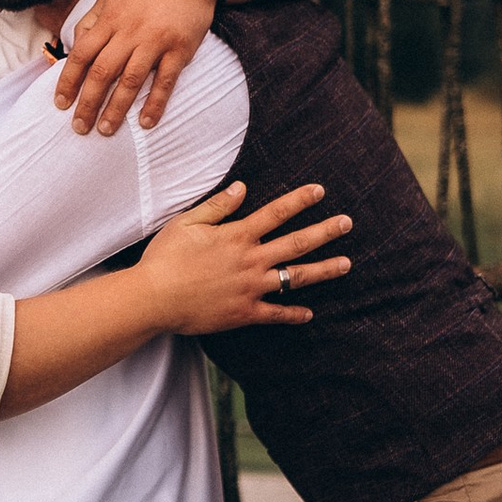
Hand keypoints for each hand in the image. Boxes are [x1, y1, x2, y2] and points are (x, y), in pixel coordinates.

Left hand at [50, 0, 215, 136]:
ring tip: (106, 130)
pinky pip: (165, 81)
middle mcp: (130, 32)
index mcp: (110, 20)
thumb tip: (73, 47)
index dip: (68, 81)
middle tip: (79, 127)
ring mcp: (155, 41)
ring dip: (116, 109)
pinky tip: (146, 122)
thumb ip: (91, 22)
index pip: (81, 55)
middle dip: (88, 103)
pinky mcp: (180, 49)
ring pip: (131, 80)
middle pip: (103, 72)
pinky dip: (155, 103)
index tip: (61, 103)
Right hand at [132, 181, 350, 337]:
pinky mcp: (245, 313)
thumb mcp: (186, 223)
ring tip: (346, 264)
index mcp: (237, 236)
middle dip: (325, 231)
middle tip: (347, 223)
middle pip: (296, 243)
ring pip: (295, 277)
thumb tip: (243, 187)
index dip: (300, 200)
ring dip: (323, 270)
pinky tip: (310, 313)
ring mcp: (251, 288)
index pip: (276, 212)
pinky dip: (294, 314)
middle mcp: (251, 260)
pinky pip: (276, 314)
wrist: (154, 299)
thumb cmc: (164, 259)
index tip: (320, 191)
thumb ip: (218, 206)